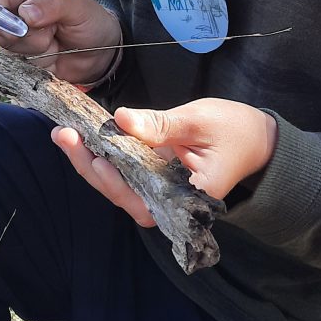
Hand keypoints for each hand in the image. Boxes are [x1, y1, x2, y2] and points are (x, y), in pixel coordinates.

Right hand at [0, 0, 121, 84]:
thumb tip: (24, 13)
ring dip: (33, 48)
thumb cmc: (91, 21)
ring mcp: (17, 32)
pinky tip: (51, 54)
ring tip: (54, 40)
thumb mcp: (78, 7)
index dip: (2, 13)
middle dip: (24, 34)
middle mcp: (17, 7)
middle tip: (50, 33)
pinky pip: (14, 61)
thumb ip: (52, 5)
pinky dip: (34, 61)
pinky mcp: (20, 53)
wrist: (101, 52)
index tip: (23, 25)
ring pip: (6, 44)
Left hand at [51, 98, 277, 226]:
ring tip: (63, 133)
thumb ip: (161, 124)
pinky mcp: (153, 175)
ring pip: (117, 183)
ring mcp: (159, 189)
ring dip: (88, 158)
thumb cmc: (235, 129)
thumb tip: (120, 119)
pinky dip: (102, 152)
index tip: (95, 159)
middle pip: (121, 194)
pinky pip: (123, 170)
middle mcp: (169, 201)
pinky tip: (81, 134)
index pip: (142, 199)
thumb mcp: (199, 120)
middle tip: (63, 135)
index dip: (115, 183)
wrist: (257, 138)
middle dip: (88, 165)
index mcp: (187, 197)